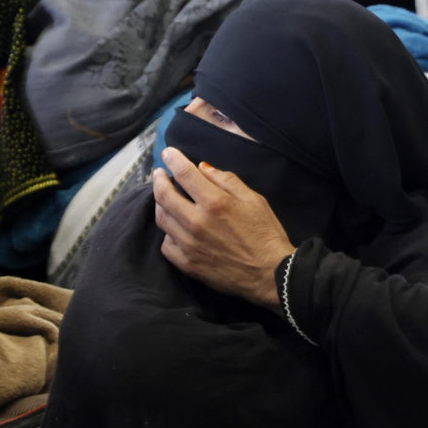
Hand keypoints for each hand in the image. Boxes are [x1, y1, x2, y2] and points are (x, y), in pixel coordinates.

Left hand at [155, 150, 296, 306]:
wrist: (269, 274)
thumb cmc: (265, 233)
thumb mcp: (254, 199)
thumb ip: (226, 180)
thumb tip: (202, 167)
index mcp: (215, 202)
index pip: (184, 173)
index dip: (173, 159)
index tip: (168, 153)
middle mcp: (197, 222)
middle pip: (164, 195)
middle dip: (158, 179)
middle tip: (159, 173)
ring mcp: (189, 245)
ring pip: (161, 219)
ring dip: (160, 204)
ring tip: (164, 198)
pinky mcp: (187, 264)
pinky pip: (166, 244)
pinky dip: (168, 233)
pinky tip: (175, 228)